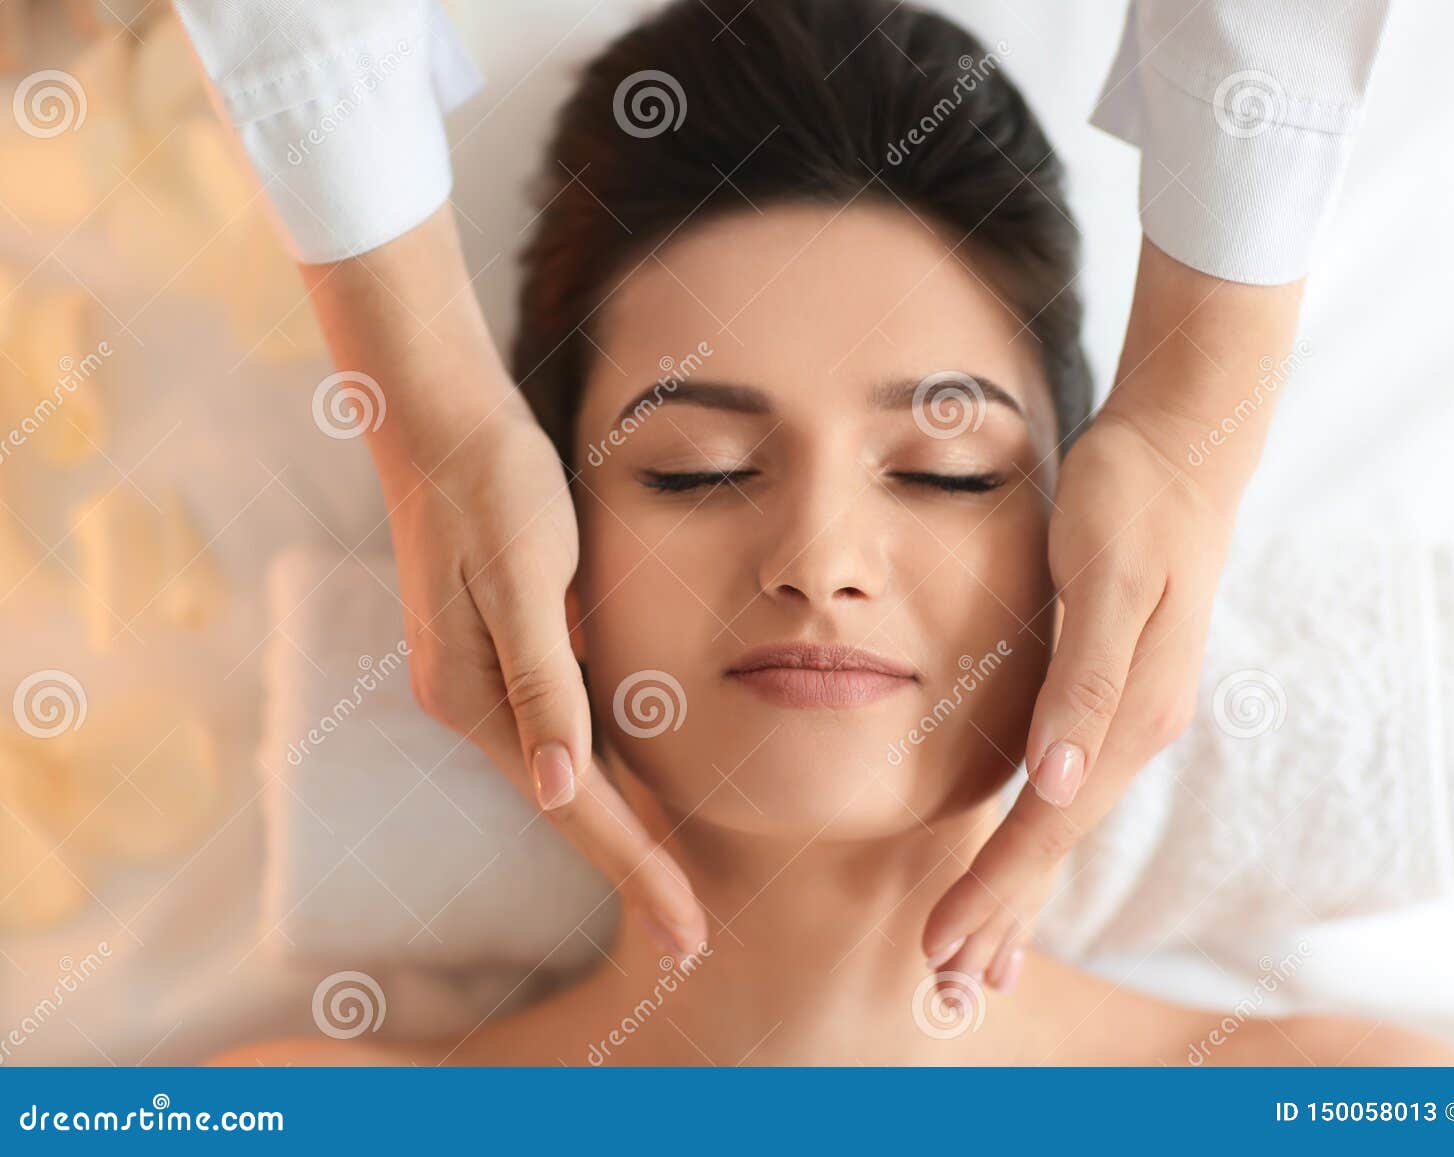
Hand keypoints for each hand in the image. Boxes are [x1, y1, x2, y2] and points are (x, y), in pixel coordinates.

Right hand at [303, 206, 706, 959]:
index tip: (686, 927)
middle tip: (693, 932)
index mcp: (476, 696)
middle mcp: (475, 704)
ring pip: (568, 776)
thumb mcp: (527, 578)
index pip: (573, 805)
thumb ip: (543, 684)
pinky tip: (641, 794)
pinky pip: (565, 733)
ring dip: (622, 831)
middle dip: (634, 869)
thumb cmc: (494, 488)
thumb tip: (555, 791)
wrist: (445, 421)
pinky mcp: (505, 656)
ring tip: (676, 887)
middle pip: (570, 806)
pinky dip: (607, 773)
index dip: (635, 868)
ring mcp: (485, 684)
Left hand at [921, 239, 1303, 985]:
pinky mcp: (1114, 693)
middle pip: (1057, 843)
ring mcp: (1129, 715)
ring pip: (1063, 824)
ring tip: (981, 952)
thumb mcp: (1103, 576)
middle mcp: (1134, 728)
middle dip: (1002, 914)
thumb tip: (1057, 784)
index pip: (1048, 827)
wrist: (1183, 448)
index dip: (995, 890)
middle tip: (945, 982)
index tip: (942, 945)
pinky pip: (1068, 787)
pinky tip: (1017, 853)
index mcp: (1129, 713)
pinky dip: (1035, 837)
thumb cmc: (1132, 500)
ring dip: (1019, 890)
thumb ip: (1084, 682)